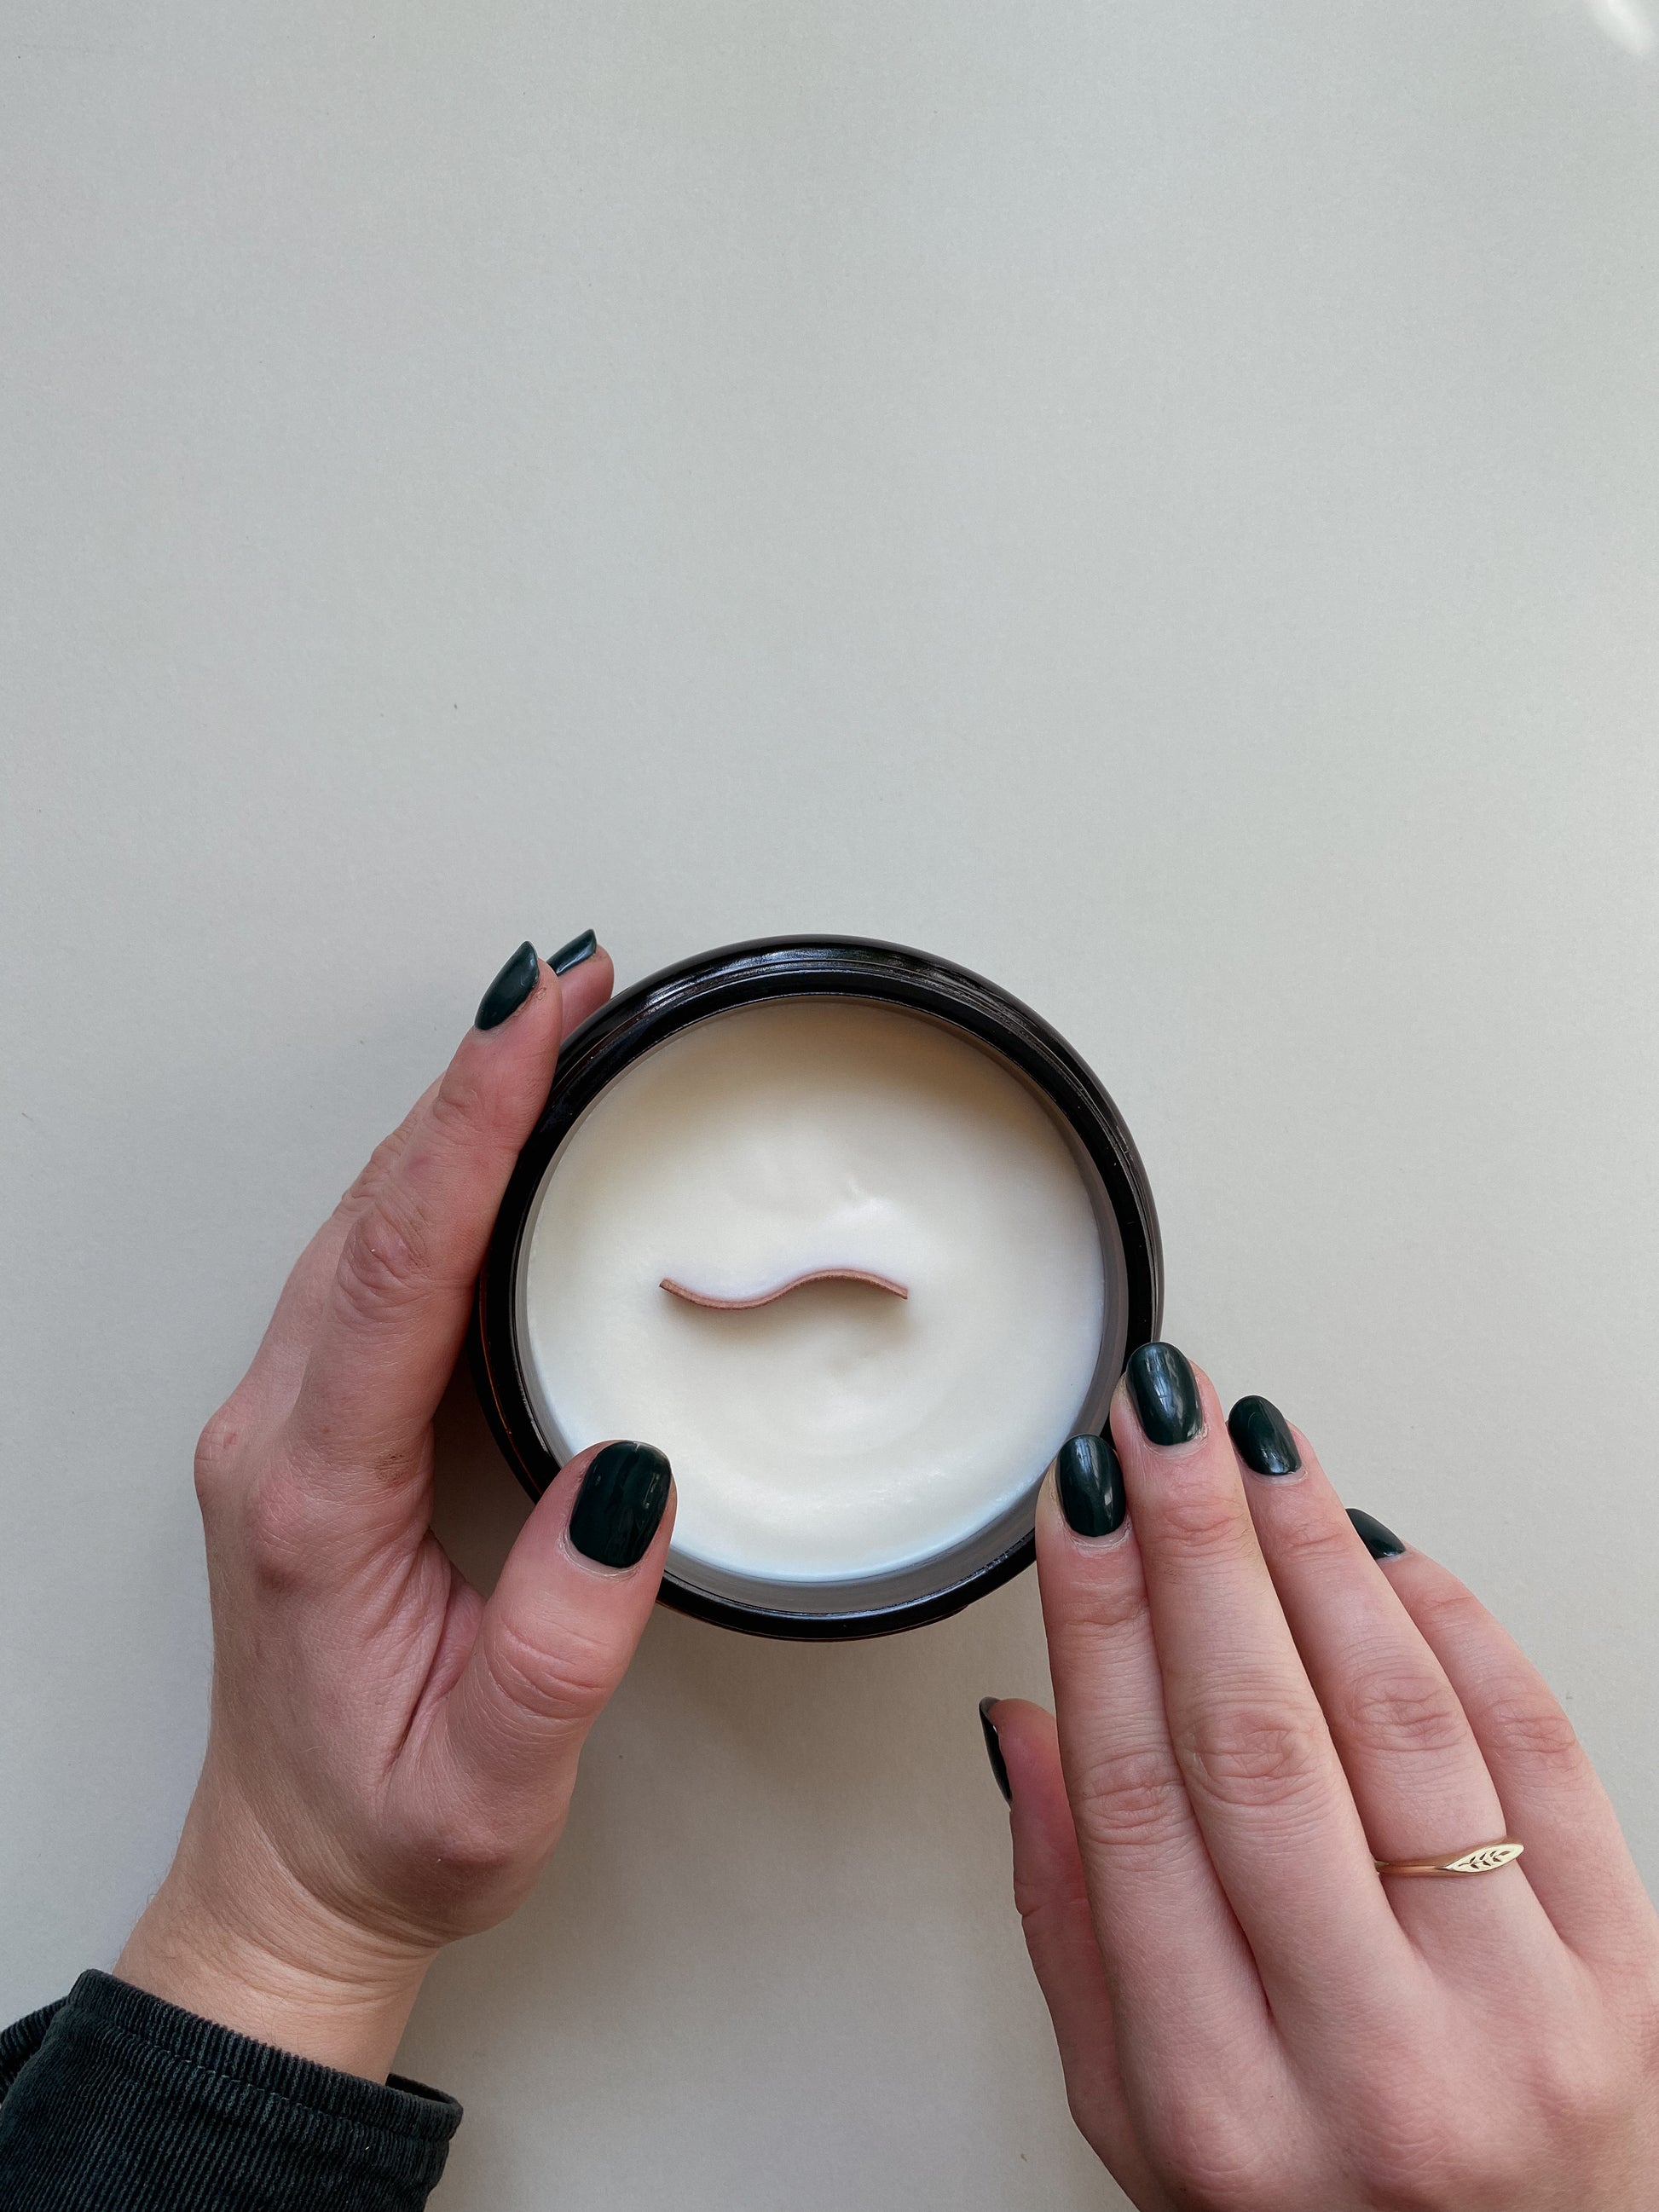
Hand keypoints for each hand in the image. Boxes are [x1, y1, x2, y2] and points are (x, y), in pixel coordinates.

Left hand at [117, 939, 674, 2079]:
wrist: (294, 1882)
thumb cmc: (387, 1828)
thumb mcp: (494, 1778)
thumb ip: (561, 1638)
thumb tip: (630, 1478)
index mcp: (313, 1498)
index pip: (398, 1270)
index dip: (471, 1131)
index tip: (534, 1025)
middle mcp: (281, 1437)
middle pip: (375, 1211)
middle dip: (473, 1080)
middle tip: (570, 983)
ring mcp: (288, 1421)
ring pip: (367, 1222)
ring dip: (454, 1113)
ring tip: (549, 1026)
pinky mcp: (316, 1423)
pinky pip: (373, 1260)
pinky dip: (436, 1175)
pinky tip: (490, 1142)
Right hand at [987, 1343, 1658, 2210]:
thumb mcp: (1140, 2129)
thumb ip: (1072, 1927)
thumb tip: (1028, 1727)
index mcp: (1223, 2109)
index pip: (1133, 1804)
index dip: (1099, 1623)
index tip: (1081, 1506)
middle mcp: (1378, 2065)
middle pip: (1258, 1741)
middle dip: (1199, 1546)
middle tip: (1162, 1422)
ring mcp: (1518, 2014)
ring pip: (1402, 1724)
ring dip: (1319, 1557)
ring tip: (1262, 1452)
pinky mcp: (1629, 1973)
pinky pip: (1539, 1751)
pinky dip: (1457, 1627)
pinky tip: (1386, 1552)